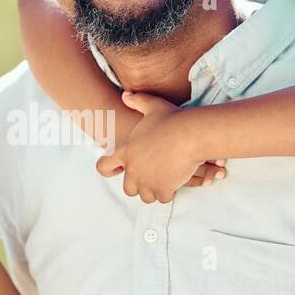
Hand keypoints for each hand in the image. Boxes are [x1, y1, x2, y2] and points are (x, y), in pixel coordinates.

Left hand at [95, 91, 224, 203]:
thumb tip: (125, 95)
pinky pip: (162, 198)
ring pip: (146, 196)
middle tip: (149, 177)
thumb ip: (137, 101)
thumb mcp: (153, 105)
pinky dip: (168, 193)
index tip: (117, 170)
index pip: (103, 167)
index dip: (108, 170)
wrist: (191, 135)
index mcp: (125, 151)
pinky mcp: (163, 189)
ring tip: (164, 181)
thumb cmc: (172, 119)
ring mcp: (147, 182)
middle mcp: (132, 170)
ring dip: (153, 190)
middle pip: (128, 188)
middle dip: (138, 185)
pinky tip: (175, 184)